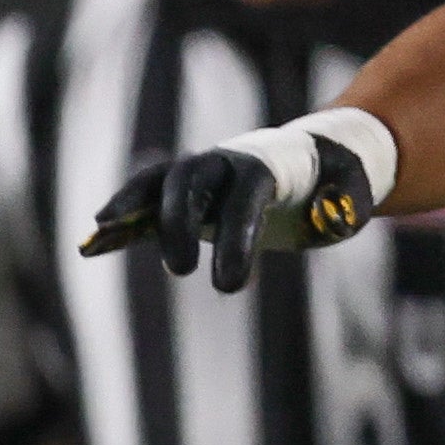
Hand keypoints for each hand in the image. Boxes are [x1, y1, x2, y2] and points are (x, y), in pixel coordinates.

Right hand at [82, 110, 394, 293]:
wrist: (316, 159)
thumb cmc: (338, 179)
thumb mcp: (354, 190)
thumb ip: (345, 202)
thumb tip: (332, 215)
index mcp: (268, 163)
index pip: (244, 194)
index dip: (235, 234)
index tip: (232, 285)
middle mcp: (225, 162)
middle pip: (188, 181)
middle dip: (177, 222)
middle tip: (182, 271)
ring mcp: (200, 177)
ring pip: (156, 182)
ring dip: (128, 204)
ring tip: (99, 230)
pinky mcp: (184, 197)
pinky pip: (144, 205)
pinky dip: (120, 222)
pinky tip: (89, 244)